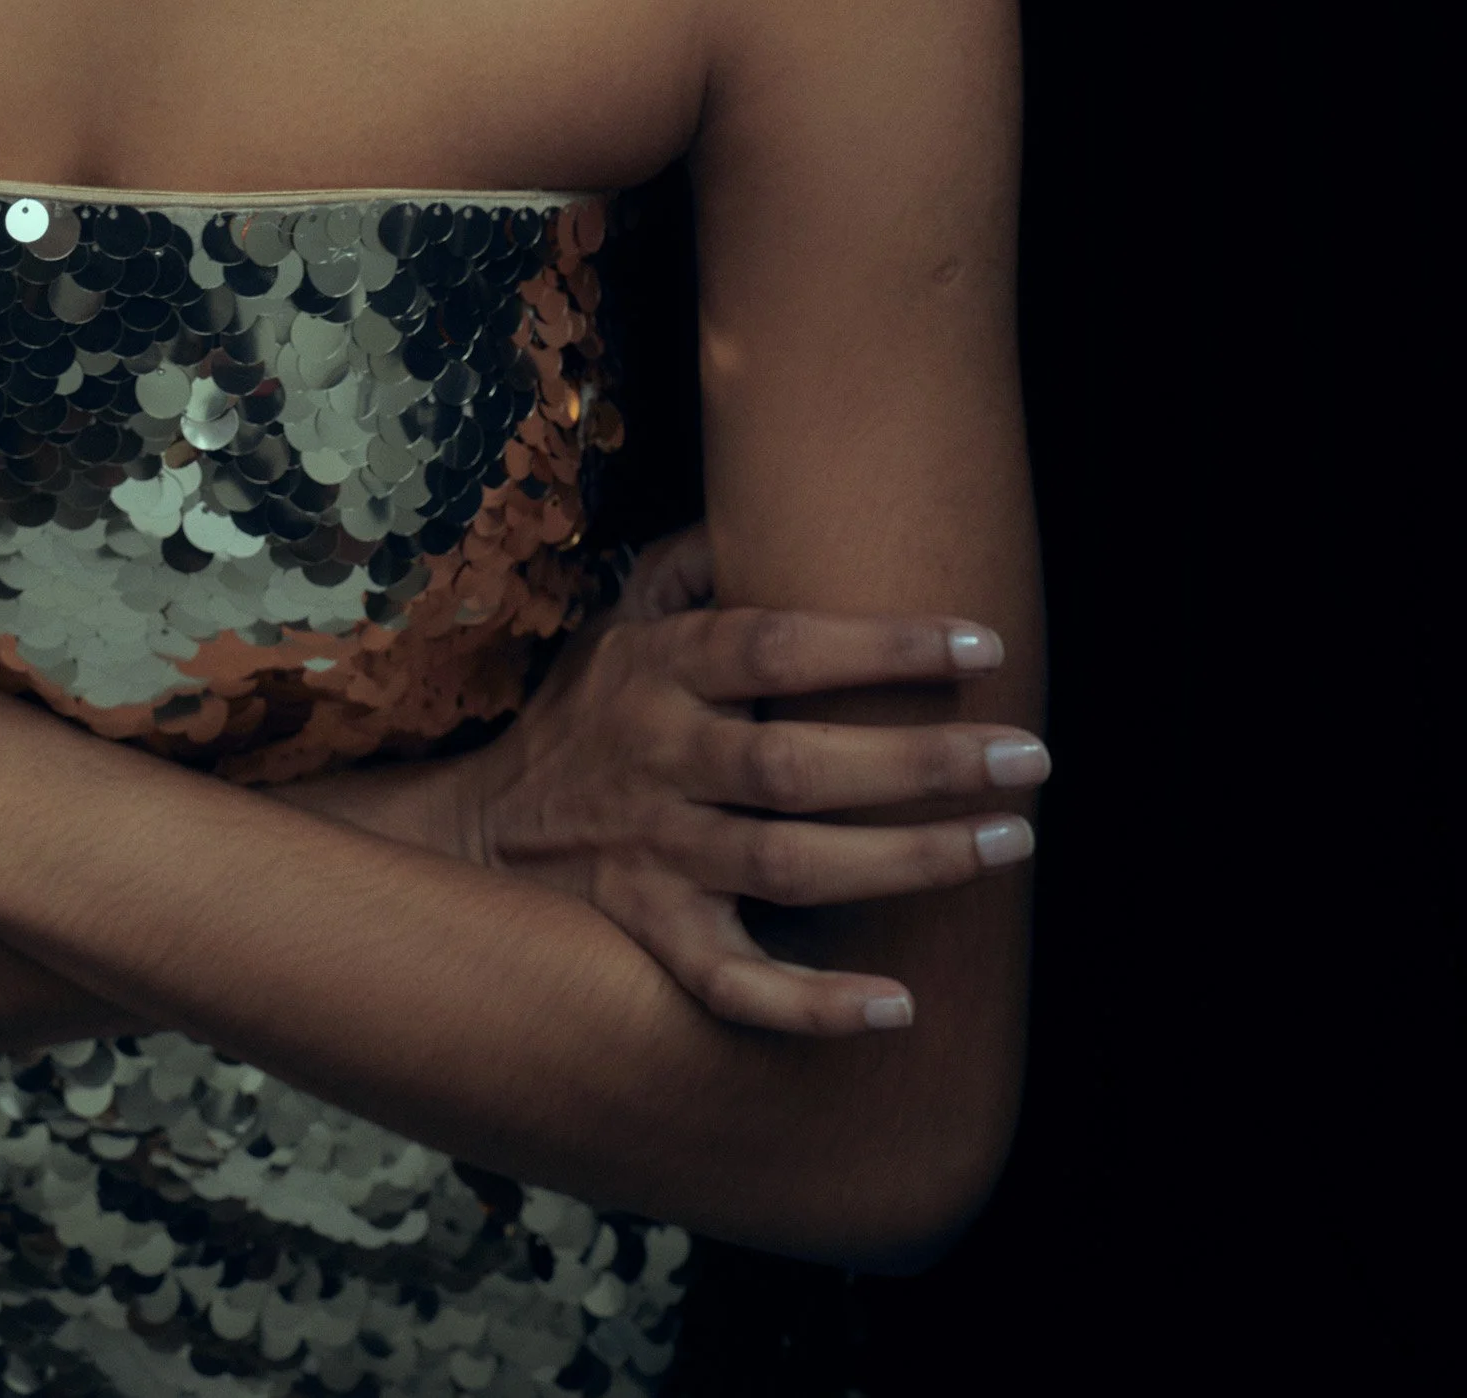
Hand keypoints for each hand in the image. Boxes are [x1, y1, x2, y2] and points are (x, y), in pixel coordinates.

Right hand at [438, 525, 1047, 1035]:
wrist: (480, 832)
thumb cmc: (585, 712)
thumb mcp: (619, 617)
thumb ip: (692, 562)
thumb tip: (770, 501)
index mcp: (662, 667)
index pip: (778, 645)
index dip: (879, 644)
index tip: (983, 643)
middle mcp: (660, 759)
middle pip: (797, 764)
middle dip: (921, 761)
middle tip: (1028, 758)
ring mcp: (655, 854)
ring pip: (788, 868)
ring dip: (906, 861)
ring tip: (1009, 844)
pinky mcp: (653, 935)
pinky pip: (734, 982)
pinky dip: (812, 1005)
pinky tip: (899, 1007)